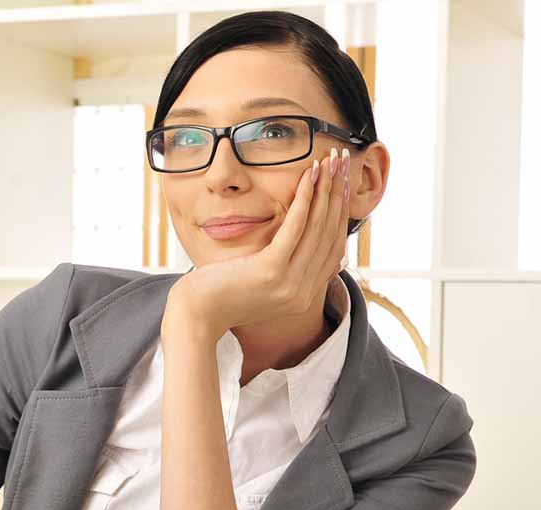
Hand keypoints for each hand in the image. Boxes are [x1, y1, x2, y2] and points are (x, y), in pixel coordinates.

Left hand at [165, 148, 350, 343]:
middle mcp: (303, 293)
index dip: (341, 213)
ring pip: (317, 228)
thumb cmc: (220, 295)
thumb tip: (298, 244)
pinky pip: (294, 229)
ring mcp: (289, 285)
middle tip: (343, 163)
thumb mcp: (260, 284)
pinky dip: (304, 200)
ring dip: (326, 189)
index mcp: (304, 296)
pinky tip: (309, 176)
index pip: (333, 249)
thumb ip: (284, 270)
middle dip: (339, 194)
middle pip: (330, 235)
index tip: (344, 186)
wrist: (196, 316)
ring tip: (331, 161)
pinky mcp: (271, 272)